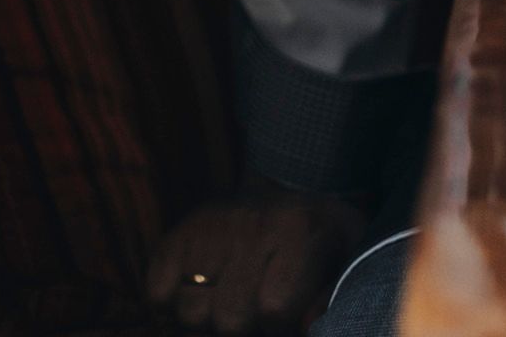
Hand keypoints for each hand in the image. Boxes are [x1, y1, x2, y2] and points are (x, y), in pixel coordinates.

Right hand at [147, 181, 366, 334]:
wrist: (295, 184)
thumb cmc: (323, 237)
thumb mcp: (347, 257)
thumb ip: (333, 295)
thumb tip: (311, 325)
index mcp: (299, 231)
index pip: (273, 309)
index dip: (277, 327)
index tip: (283, 319)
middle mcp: (252, 225)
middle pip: (228, 317)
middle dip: (241, 329)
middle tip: (254, 314)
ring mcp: (213, 227)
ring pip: (191, 311)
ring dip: (206, 319)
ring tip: (227, 303)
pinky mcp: (183, 230)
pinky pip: (158, 289)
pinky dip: (170, 303)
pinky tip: (196, 295)